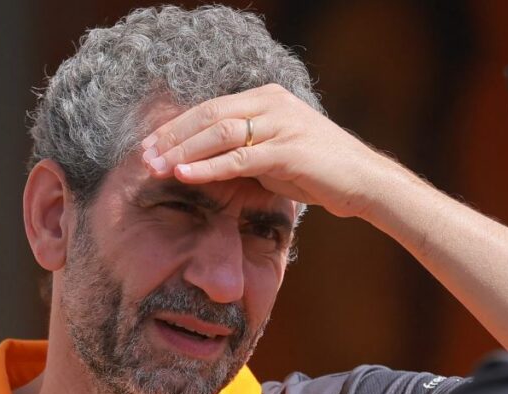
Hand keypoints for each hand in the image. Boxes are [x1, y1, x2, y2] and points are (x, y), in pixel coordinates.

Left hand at [140, 84, 418, 219]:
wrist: (365, 182)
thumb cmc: (319, 172)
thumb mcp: (274, 154)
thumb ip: (242, 151)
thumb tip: (202, 163)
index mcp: (267, 98)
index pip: (211, 108)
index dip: (177, 126)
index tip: (150, 143)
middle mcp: (272, 103)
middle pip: (209, 116)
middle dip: (172, 137)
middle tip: (143, 156)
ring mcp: (281, 124)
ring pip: (219, 133)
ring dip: (182, 151)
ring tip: (155, 166)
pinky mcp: (288, 150)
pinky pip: (238, 158)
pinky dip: (206, 167)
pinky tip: (183, 175)